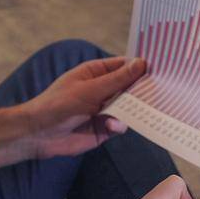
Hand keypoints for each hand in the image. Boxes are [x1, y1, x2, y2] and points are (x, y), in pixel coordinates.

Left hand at [0, 56, 147, 167]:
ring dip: (133, 111)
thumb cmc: (58, 104)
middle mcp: (103, 89)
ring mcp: (105, 109)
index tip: (161, 69)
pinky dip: (121, 125)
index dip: (141, 67)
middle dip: (143, 91)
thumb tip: (141, 64)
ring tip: (139, 111)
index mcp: (97, 72)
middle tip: (160, 92)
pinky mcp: (104, 129)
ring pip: (130, 108)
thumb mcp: (89, 89)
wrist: (38, 135)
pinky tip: (113, 126)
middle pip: (131, 88)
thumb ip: (117, 79)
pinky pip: (121, 125)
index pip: (125, 66)